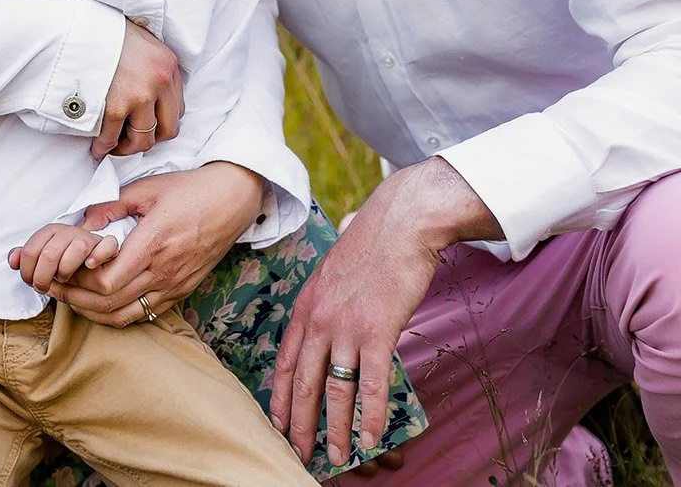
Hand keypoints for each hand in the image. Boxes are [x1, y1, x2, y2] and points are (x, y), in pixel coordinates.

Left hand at [9, 223, 119, 292]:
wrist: (91, 253)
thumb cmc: (63, 260)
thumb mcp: (41, 257)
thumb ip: (25, 258)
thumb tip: (13, 260)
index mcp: (50, 231)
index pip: (30, 251)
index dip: (27, 272)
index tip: (31, 282)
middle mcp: (69, 231)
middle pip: (49, 255)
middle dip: (42, 277)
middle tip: (43, 287)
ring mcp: (88, 238)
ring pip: (76, 252)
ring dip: (66, 271)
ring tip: (64, 279)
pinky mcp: (107, 245)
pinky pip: (107, 246)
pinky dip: (98, 256)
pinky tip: (90, 265)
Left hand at [52, 164, 262, 324]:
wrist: (233, 201)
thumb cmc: (190, 191)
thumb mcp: (147, 189)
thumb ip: (110, 206)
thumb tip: (79, 223)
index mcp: (152, 244)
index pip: (107, 281)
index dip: (80, 279)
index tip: (67, 266)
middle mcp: (163, 271)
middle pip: (110, 303)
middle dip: (76, 298)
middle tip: (55, 286)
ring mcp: (174, 285)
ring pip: (125, 315)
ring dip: (94, 311)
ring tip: (72, 298)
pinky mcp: (181, 291)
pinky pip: (144, 314)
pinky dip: (118, 314)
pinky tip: (101, 303)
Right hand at [91, 19, 183, 159]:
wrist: (76, 28)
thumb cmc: (105, 34)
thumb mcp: (142, 43)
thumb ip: (153, 68)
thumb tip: (153, 97)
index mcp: (168, 65)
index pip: (178, 109)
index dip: (161, 120)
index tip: (146, 122)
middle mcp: (160, 82)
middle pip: (168, 130)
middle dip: (150, 138)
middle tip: (132, 137)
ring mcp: (139, 96)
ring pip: (144, 141)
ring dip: (129, 147)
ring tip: (116, 144)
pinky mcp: (115, 107)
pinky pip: (112, 139)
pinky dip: (104, 147)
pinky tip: (98, 147)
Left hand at [271, 157, 499, 466]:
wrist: (402, 221)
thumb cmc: (373, 244)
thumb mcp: (333, 271)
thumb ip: (325, 299)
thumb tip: (326, 315)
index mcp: (306, 306)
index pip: (285, 363)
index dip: (280, 399)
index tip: (278, 425)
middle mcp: (319, 319)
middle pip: (303, 384)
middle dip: (300, 425)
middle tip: (300, 455)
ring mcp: (347, 327)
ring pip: (334, 391)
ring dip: (334, 430)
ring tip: (337, 459)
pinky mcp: (378, 330)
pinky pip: (371, 384)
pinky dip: (370, 416)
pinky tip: (371, 439)